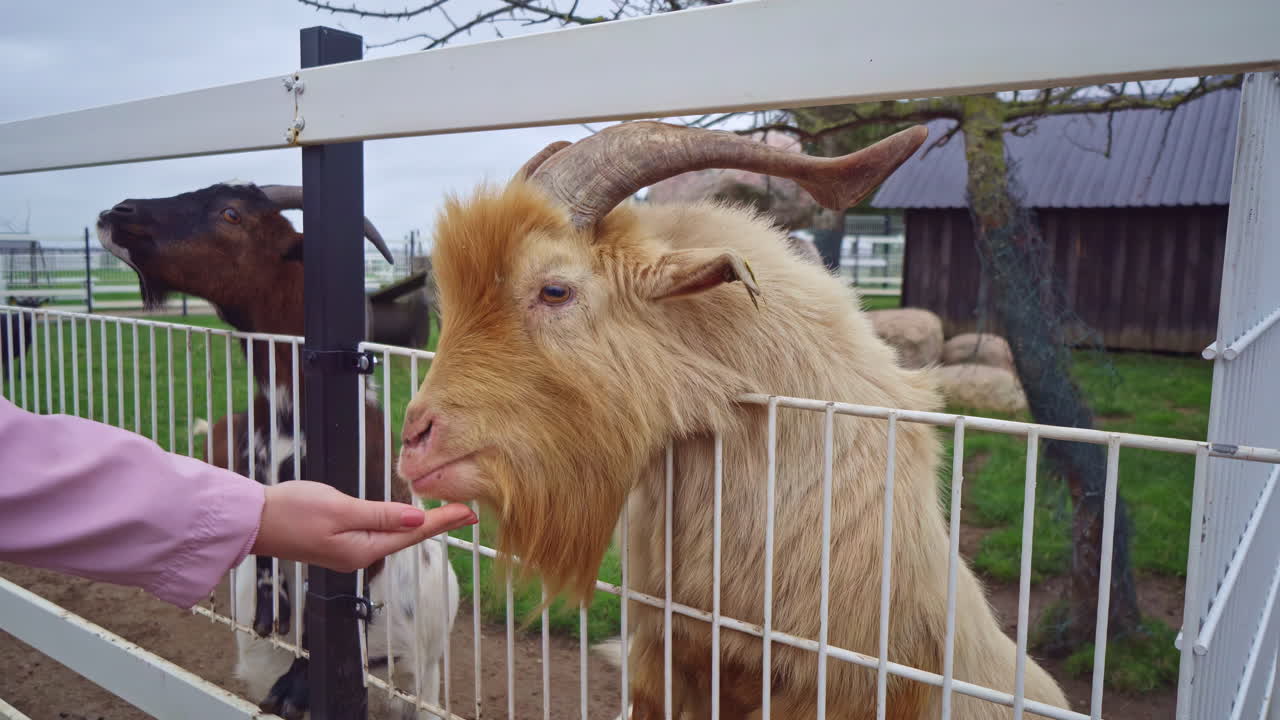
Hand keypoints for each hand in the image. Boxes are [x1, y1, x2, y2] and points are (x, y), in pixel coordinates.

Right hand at [251, 480, 477, 571]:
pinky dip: (398, 525)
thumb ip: (380, 515)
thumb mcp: (340, 508)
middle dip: (439, 524)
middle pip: (408, 537)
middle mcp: (359, 555)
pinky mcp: (338, 542)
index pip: (413, 533)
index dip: (443, 521)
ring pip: (394, 536)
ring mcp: (348, 551)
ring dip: (421, 525)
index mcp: (363, 549)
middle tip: (467, 513)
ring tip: (446, 514)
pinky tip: (407, 519)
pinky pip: (378, 534)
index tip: (468, 513)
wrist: (253, 520)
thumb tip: (419, 519)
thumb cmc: (292, 511)